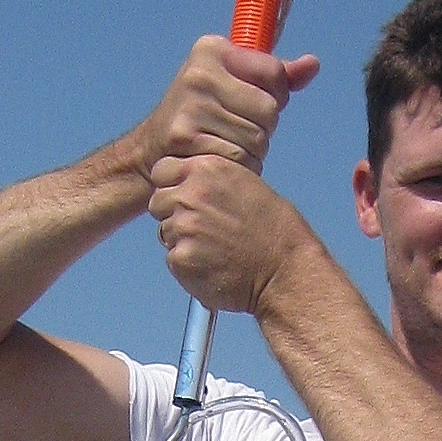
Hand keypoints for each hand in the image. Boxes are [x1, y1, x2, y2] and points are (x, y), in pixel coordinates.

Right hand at [137, 36, 318, 180]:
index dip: (275, 96)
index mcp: (213, 49)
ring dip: (251, 151)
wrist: (152, 149)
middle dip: (262, 128)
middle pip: (269, 110)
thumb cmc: (202, 114)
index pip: (274, 73)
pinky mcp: (186, 136)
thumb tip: (313, 65)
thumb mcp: (234, 83)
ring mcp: (192, 104)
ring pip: (257, 138)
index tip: (254, 105)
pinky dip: (237, 167)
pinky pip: (239, 159)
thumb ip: (275, 76)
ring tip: (227, 145)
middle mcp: (200, 72)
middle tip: (237, 131)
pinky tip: (219, 160)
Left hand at [148, 156, 310, 317]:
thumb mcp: (245, 184)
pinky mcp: (181, 259)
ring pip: (165, 233)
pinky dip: (189, 266)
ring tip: (214, 250)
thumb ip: (211, 181)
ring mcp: (183, 228)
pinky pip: (173, 260)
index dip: (170, 186)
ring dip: (182, 242)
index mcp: (207, 169)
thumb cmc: (274, 232)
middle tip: (201, 230)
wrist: (284, 271)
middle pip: (157, 202)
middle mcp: (191, 194)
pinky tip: (213, 265)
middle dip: (172, 214)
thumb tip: (188, 186)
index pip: (161, 170)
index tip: (183, 199)